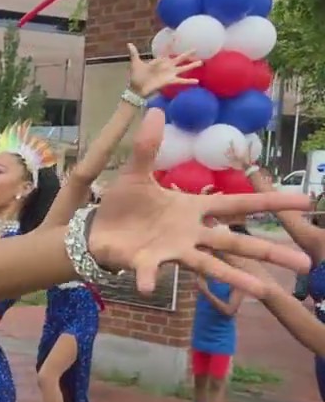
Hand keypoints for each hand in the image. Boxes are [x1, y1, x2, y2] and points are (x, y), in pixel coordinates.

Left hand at [87, 108, 311, 296]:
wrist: (97, 228)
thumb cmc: (124, 204)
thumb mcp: (135, 173)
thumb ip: (148, 147)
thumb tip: (157, 111)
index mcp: (193, 209)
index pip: (238, 205)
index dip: (269, 203)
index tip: (305, 201)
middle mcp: (190, 233)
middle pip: (235, 241)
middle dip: (268, 250)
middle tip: (305, 262)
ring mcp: (172, 250)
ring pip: (209, 265)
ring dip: (234, 277)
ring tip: (261, 290)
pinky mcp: (147, 262)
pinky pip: (150, 272)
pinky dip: (148, 279)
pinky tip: (148, 288)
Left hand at [127, 43, 199, 96]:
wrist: (136, 89)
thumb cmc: (136, 76)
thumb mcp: (135, 63)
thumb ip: (134, 53)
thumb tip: (129, 44)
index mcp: (159, 61)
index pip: (166, 50)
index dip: (170, 44)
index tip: (176, 36)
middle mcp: (167, 66)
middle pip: (179, 58)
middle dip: (187, 54)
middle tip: (196, 49)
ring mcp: (170, 73)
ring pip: (184, 68)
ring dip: (192, 65)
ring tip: (201, 62)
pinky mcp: (170, 81)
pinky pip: (181, 80)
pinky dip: (189, 81)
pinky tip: (197, 81)